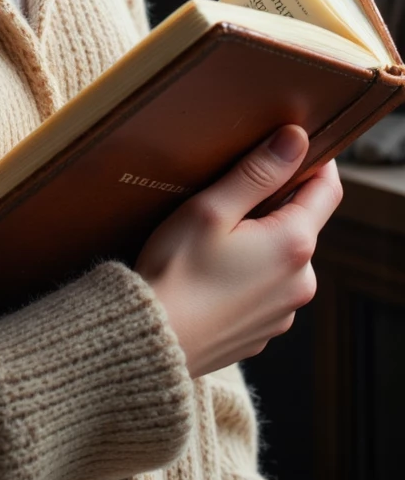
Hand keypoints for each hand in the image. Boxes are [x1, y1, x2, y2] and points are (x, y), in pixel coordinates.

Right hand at [133, 124, 341, 378]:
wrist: (152, 340)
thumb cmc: (176, 271)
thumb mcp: (212, 209)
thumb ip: (258, 172)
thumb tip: (296, 139)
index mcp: (293, 244)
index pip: (327, 190)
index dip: (315, 162)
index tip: (293, 144)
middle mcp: (301, 281)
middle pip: (302, 224)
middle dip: (275, 205)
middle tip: (228, 196)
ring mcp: (284, 310)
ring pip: (282, 257)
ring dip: (260, 241)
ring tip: (213, 239)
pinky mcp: (264, 330)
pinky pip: (266, 288)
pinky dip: (248, 273)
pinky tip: (211, 273)